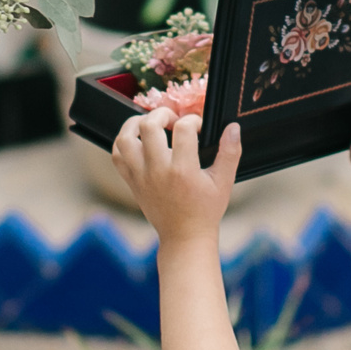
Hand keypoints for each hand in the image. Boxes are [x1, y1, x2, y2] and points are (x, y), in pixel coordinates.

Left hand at [111, 111, 242, 244]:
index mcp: (183, 170)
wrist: (184, 236)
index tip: (199, 127)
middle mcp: (158, 171)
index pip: (183, 128)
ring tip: (151, 125)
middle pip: (149, 126)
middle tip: (174, 121)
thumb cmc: (205, 210)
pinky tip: (139, 140)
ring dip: (136, 124)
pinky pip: (117, 155)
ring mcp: (141, 176)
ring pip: (125, 138)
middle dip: (162, 114)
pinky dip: (124, 142)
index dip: (193, 120)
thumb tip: (233, 127)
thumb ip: (230, 152)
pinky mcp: (132, 181)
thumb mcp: (224, 182)